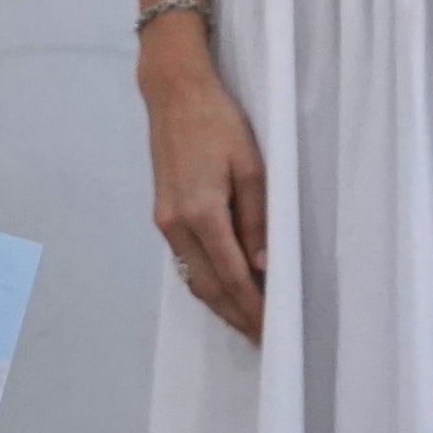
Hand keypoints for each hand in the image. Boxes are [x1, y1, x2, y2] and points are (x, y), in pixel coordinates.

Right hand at [144, 69, 267, 341]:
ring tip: (245, 321)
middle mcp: (176, 225)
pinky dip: (206, 280)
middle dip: (235, 314)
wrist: (173, 94)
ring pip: (193, 276)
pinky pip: (186, 260)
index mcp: (201, 213)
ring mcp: (164, 222)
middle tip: (261, 338)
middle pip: (208, 286)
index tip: (270, 329)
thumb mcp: (251, 167)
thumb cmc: (218, 122)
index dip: (252, 306)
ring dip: (219, 303)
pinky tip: (222, 288)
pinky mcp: (161, 214)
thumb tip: (263, 264)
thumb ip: (257, 219)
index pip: (232, 275)